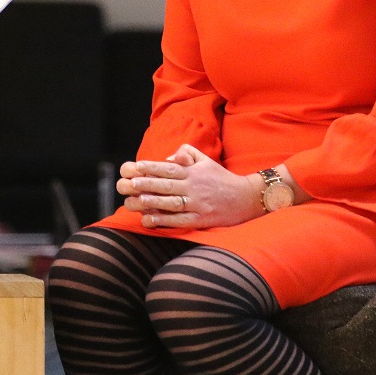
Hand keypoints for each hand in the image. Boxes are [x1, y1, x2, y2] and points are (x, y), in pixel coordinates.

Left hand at [118, 144, 262, 228]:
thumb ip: (186, 153)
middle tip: (129, 183)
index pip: (169, 168)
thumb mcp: (205, 160)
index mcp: (193, 172)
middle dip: (146, 184)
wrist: (246, 198)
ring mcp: (197, 204)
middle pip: (167, 185)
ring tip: (136, 200)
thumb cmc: (221, 178)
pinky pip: (179, 220)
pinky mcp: (201, 219)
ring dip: (152, 202)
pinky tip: (150, 219)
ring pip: (171, 203)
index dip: (151, 167)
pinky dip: (164, 220)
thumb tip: (168, 158)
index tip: (136, 166)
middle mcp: (194, 187)